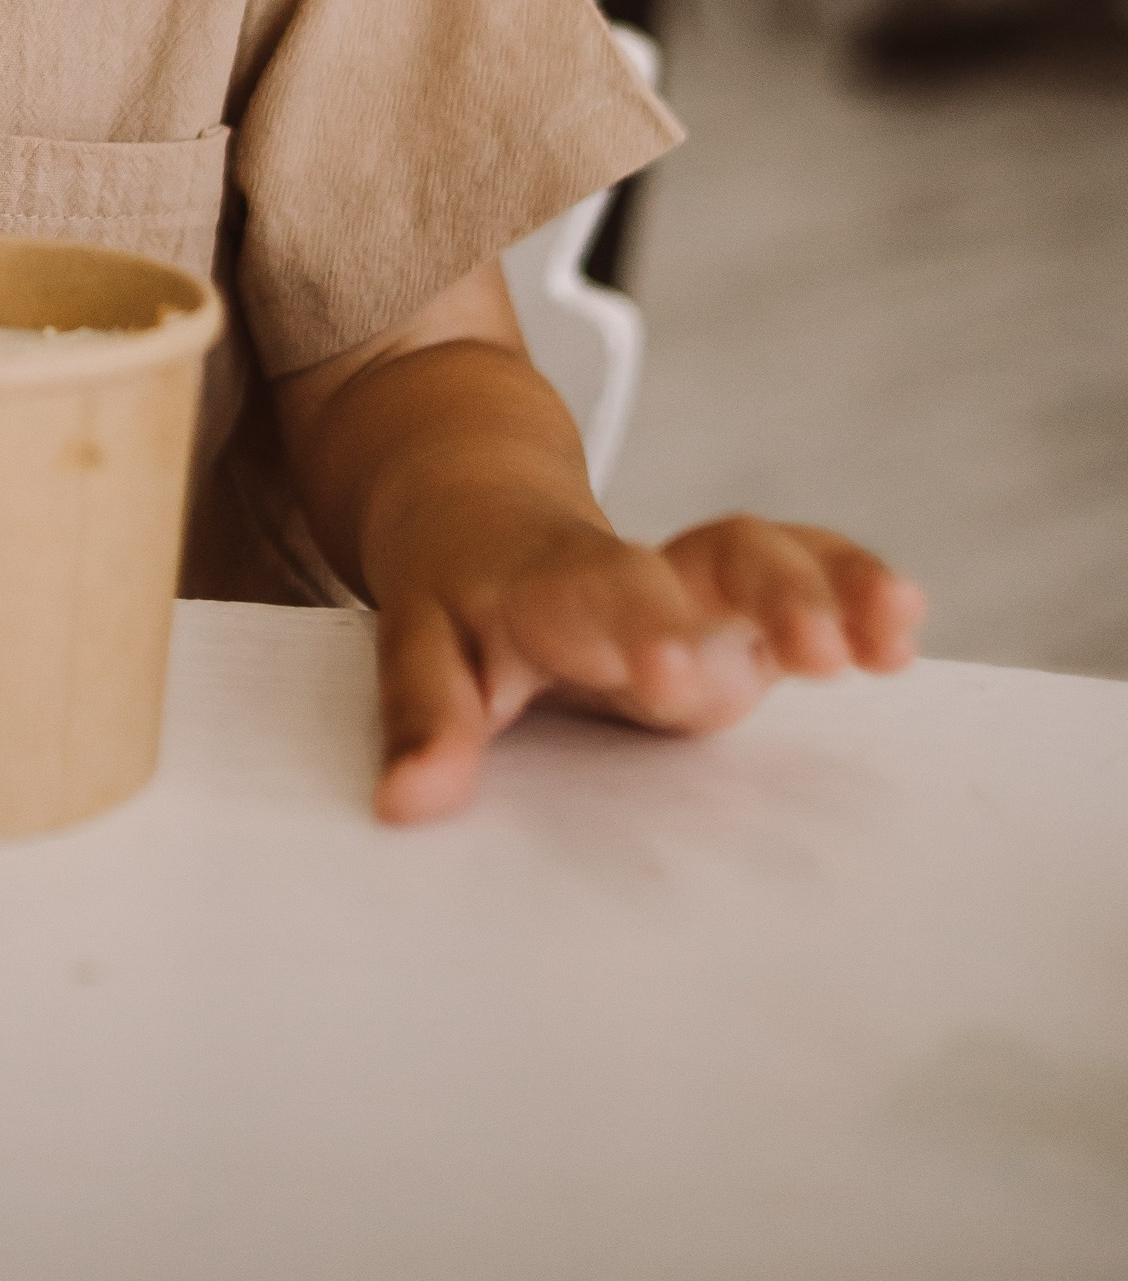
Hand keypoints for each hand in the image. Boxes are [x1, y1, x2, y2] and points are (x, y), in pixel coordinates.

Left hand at [372, 495, 925, 824]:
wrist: (479, 507)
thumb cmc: (455, 592)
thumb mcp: (418, 646)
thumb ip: (425, 720)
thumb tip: (408, 803)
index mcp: (555, 584)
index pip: (599, 601)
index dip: (632, 631)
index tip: (664, 670)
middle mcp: (640, 573)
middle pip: (711, 562)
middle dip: (769, 599)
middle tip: (821, 650)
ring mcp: (696, 583)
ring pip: (769, 557)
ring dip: (833, 588)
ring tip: (890, 638)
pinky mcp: (737, 602)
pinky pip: (807, 571)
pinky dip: (856, 586)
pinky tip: (903, 625)